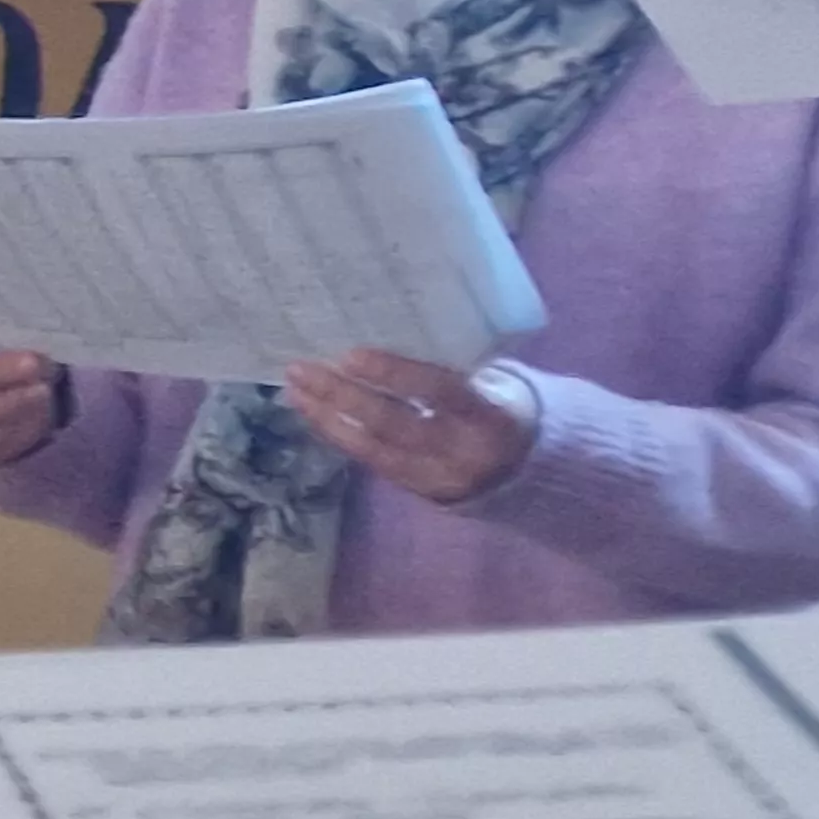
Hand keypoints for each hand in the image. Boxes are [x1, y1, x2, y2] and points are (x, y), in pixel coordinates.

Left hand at [285, 347, 537, 504]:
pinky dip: (338, 434)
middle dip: (343, 396)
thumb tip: (390, 326)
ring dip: (327, 417)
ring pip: (373, 449)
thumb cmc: (502, 407)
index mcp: (491, 418)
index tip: (350, 355)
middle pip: (394, 424)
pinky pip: (369, 461)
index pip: (440, 392)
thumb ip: (454, 365)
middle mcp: (461, 453)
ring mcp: (436, 478)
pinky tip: (312, 412)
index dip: (395, 374)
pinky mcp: (415, 491)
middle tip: (302, 368)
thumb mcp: (497, 384)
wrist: (524, 472)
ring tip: (293, 388)